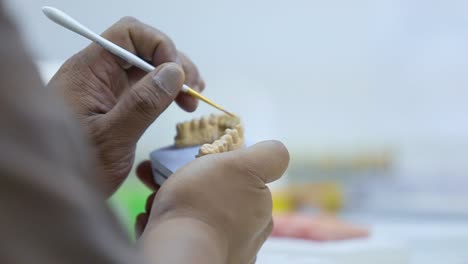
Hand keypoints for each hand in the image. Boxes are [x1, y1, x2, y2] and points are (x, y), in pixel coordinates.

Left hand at [47, 17, 204, 195]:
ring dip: (176, 77)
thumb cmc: (74, 169)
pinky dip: (168, 91)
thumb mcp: (111, 139)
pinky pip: (147, 86)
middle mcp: (99, 74)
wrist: (56, 193)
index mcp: (89, 72)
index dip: (159, 46)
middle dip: (174, 64)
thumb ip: (141, 104)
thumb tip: (174, 72)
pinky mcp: (118, 104)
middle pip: (144, 48)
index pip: (128, 34)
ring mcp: (109, 89)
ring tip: (191, 100)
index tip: (177, 75)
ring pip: (149, 67)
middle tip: (193, 92)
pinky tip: (181, 104)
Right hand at [136, 141, 289, 263]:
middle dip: (191, 184)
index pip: (248, 182)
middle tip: (164, 178)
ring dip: (172, 204)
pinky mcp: (200, 260)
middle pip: (216, 197)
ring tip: (154, 201)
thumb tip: (278, 153)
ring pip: (195, 217)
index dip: (227, 169)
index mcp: (260, 208)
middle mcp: (248, 233)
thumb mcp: (242, 164)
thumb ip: (268, 155)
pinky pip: (181, 237)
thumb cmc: (204, 202)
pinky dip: (165, 228)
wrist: (177, 252)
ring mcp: (224, 250)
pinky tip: (152, 222)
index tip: (207, 164)